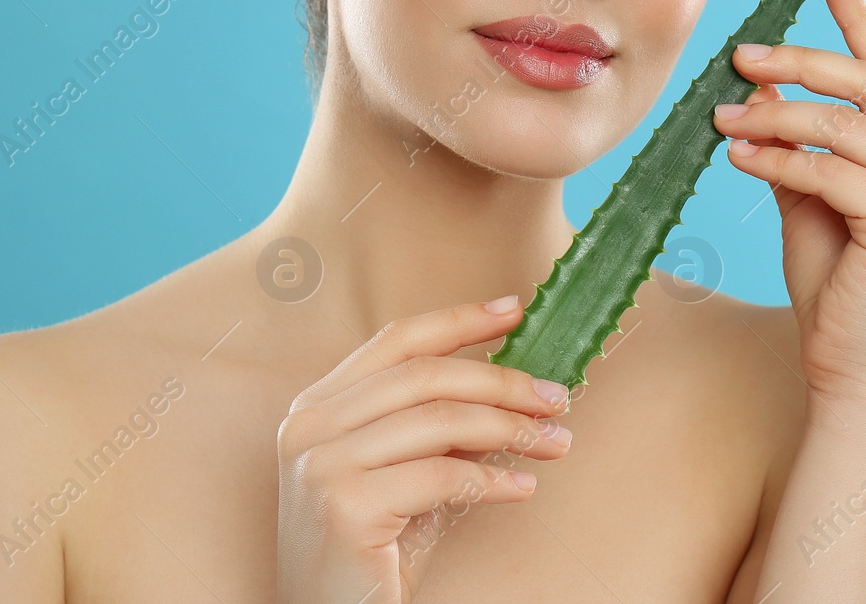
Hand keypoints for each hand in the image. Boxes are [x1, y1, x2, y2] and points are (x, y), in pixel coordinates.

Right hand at [276, 297, 573, 602]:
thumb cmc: (369, 555)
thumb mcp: (399, 475)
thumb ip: (433, 428)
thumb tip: (509, 385)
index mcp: (316, 407)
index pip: (396, 341)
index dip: (459, 319)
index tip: (515, 310)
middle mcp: (308, 427)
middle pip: (425, 375)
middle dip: (502, 380)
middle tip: (556, 398)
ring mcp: (322, 465)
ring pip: (439, 419)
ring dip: (510, 427)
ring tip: (556, 442)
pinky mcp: (345, 507)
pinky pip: (441, 475)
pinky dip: (493, 478)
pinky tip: (522, 485)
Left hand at [712, 0, 865, 404]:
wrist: (856, 372)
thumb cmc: (837, 290)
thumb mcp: (813, 205)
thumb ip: (800, 151)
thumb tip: (759, 96)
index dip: (862, 17)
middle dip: (802, 60)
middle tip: (742, 54)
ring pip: (845, 125)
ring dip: (776, 113)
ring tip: (722, 114)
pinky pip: (831, 171)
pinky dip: (779, 157)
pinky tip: (738, 153)